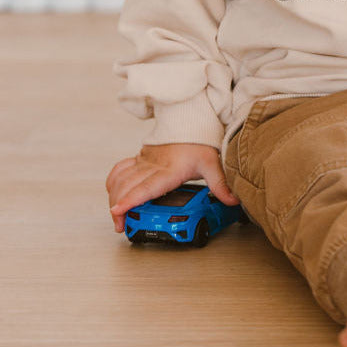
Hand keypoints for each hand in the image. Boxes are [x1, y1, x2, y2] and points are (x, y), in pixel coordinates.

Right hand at [106, 142, 239, 232]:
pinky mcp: (140, 158)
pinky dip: (113, 181)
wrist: (191, 121)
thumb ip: (220, 184)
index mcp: (169, 170)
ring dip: (114, 197)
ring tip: (117, 215)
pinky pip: (120, 169)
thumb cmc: (200, 141)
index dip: (130, 200)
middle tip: (120, 225)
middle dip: (118, 207)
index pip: (146, 187)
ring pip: (121, 179)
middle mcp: (153, 166)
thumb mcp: (212, 163)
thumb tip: (233, 200)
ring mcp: (144, 161)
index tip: (118, 211)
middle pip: (128, 187)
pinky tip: (114, 193)